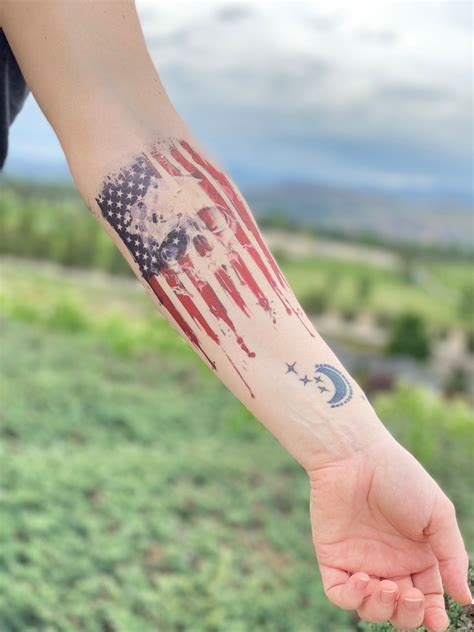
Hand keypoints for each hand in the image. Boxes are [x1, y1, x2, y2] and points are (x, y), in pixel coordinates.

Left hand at [309, 433, 470, 629]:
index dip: (432, 615)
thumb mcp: (437, 515)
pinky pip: (339, 593)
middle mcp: (388, 563)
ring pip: (370, 608)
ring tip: (386, 586)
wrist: (356, 456)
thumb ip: (452, 556)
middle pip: (399, 610)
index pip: (428, 598)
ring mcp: (359, 561)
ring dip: (381, 609)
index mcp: (416, 556)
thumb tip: (466, 599)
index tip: (438, 620)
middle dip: (408, 615)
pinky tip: (363, 580)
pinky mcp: (332, 557)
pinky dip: (351, 598)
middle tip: (410, 595)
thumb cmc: (400, 478)